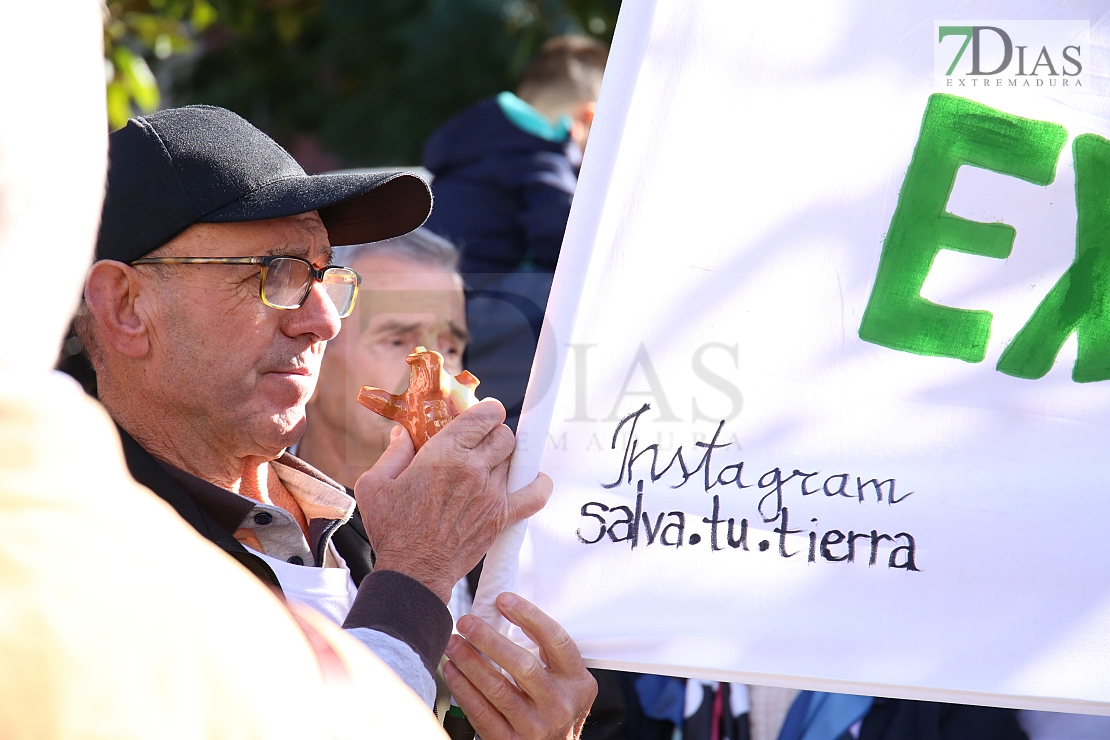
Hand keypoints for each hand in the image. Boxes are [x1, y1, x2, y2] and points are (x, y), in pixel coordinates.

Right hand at [354, 399, 551, 601]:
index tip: (480, 418)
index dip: (486, 412)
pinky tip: (529, 480)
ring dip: (505, 459)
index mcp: (444, 455)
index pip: (485, 415)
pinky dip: (539, 484)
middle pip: (505, 434)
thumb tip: (403, 433)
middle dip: (494, 434)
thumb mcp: (376, 485)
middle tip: (479, 445)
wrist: (414, 572)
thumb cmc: (393, 530)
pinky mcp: (502, 517)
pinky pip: (536, 494)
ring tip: (489, 467)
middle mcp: (473, 470)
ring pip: (516, 459)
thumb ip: (393, 453)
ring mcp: (492, 494)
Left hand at [444, 593, 596, 739]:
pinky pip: (482, 712)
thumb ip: (547, 656)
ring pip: (497, 687)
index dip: (529, 615)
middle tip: (467, 622)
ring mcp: (537, 727)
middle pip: (522, 664)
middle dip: (489, 639)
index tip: (503, 600)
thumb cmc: (554, 710)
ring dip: (470, 661)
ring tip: (454, 643)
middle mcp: (560, 704)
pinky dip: (463, 689)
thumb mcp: (564, 683)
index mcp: (577, 682)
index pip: (555, 639)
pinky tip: (453, 672)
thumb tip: (507, 613)